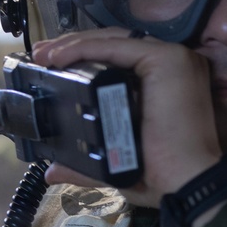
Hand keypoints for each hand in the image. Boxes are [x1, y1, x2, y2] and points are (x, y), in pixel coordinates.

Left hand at [31, 30, 222, 206]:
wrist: (186, 185)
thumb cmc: (162, 178)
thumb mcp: (115, 165)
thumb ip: (84, 165)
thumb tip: (53, 171)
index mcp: (164, 83)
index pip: (119, 59)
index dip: (83, 57)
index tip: (51, 65)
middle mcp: (173, 65)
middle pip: (114, 46)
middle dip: (73, 47)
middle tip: (40, 55)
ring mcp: (172, 58)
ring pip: (113, 40)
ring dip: (74, 44)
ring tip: (43, 56)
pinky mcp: (168, 59)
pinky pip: (117, 46)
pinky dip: (84, 48)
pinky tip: (59, 58)